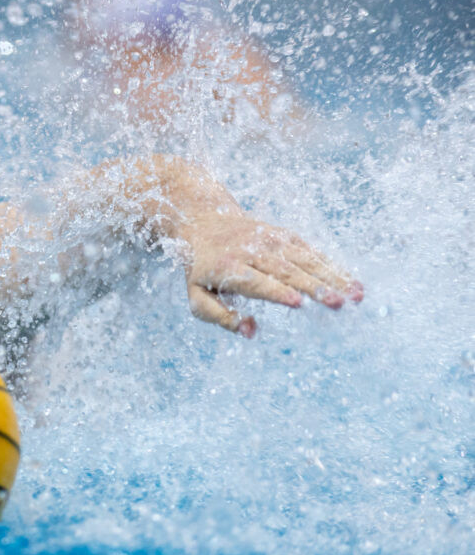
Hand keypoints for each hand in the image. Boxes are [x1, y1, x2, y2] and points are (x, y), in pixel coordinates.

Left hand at [177, 212, 363, 336]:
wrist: (203, 223)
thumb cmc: (201, 271)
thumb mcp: (197, 297)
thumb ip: (220, 317)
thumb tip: (251, 331)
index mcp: (227, 267)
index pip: (256, 281)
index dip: (277, 292)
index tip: (298, 303)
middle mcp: (252, 250)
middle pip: (287, 270)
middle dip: (314, 287)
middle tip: (339, 303)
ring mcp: (270, 240)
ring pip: (305, 259)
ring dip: (333, 277)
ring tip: (357, 295)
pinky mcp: (284, 235)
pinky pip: (311, 251)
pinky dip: (332, 266)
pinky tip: (352, 282)